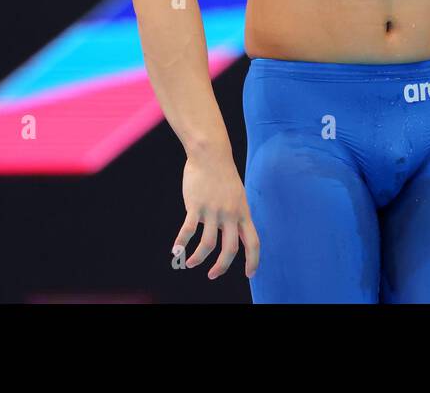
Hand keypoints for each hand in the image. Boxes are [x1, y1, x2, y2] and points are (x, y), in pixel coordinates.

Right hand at [174, 152, 259, 278]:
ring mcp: (213, 210)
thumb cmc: (223, 174)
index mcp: (242, 212)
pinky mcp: (196, 205)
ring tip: (190, 264)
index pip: (253, 242)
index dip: (253, 260)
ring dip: (199, 258)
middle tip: (213, 275)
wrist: (211, 153)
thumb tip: (228, 234)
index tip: (249, 274)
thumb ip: (235, 215)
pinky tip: (176, 250)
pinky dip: (181, 243)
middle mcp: (230, 214)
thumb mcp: (237, 195)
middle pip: (230, 248)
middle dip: (222, 267)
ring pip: (208, 244)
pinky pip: (188, 230)